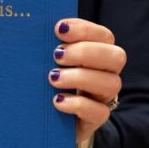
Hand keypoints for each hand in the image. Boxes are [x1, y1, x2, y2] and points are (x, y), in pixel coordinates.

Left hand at [49, 18, 126, 142]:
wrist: (47, 118)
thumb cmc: (47, 80)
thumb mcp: (48, 61)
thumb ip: (48, 46)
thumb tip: (32, 29)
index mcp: (97, 53)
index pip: (104, 36)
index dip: (84, 30)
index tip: (59, 28)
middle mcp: (106, 73)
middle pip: (116, 57)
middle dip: (85, 52)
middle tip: (57, 55)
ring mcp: (103, 97)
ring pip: (111, 84)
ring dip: (80, 77)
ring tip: (53, 78)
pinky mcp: (96, 119)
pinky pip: (99, 112)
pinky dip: (78, 105)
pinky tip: (57, 101)